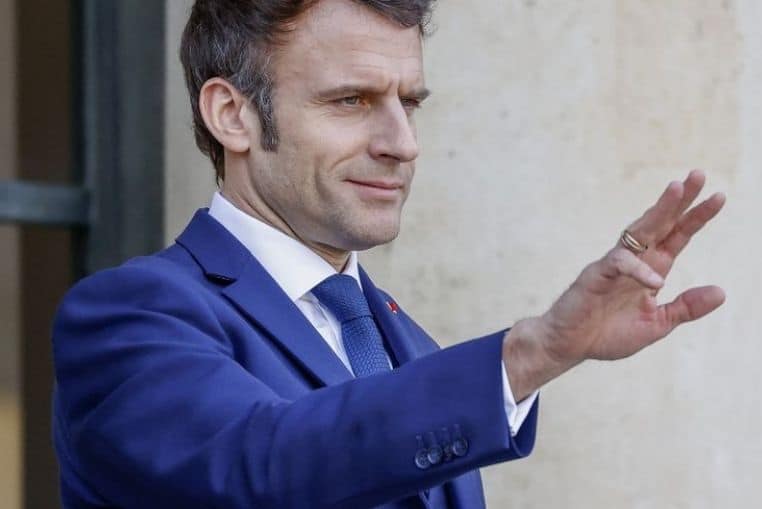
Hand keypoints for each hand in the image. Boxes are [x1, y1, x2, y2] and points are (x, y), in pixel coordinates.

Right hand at [504, 170, 725, 399]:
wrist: (568, 346)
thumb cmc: (606, 333)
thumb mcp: (657, 324)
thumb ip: (686, 308)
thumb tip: (722, 292)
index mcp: (651, 269)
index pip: (677, 236)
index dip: (696, 217)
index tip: (719, 197)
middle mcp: (635, 261)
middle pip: (660, 223)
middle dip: (680, 200)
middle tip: (699, 174)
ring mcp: (614, 265)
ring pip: (639, 231)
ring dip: (659, 210)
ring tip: (677, 189)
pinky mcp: (596, 275)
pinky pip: (619, 264)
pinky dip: (638, 270)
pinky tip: (656, 280)